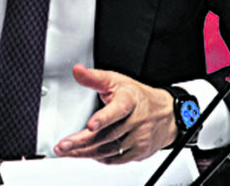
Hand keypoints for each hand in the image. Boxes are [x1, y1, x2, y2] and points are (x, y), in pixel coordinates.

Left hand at [53, 64, 175, 163]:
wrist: (167, 114)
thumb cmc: (137, 96)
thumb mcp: (116, 81)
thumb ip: (94, 77)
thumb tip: (77, 71)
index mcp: (130, 100)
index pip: (118, 110)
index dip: (104, 118)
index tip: (90, 124)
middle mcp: (136, 121)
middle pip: (108, 134)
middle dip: (82, 141)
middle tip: (63, 145)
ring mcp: (139, 138)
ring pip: (109, 150)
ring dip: (85, 153)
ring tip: (66, 151)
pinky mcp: (139, 152)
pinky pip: (117, 159)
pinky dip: (100, 158)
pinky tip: (86, 154)